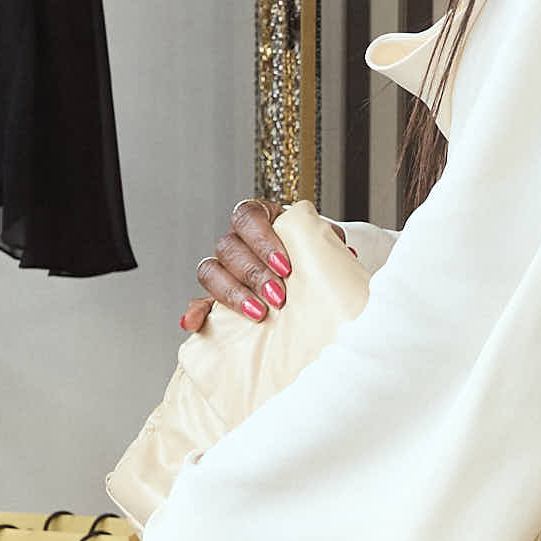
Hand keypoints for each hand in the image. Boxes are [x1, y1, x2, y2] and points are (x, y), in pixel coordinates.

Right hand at [179, 199, 349, 331]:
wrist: (309, 279)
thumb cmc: (314, 258)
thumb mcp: (322, 245)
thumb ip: (328, 244)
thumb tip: (346, 256)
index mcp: (261, 217)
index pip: (249, 216)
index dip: (263, 240)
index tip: (286, 266)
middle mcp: (237, 239)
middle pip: (228, 246)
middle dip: (253, 273)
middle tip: (279, 296)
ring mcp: (223, 267)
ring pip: (210, 270)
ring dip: (233, 293)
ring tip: (258, 313)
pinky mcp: (214, 296)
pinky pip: (197, 301)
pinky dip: (194, 311)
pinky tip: (193, 323)